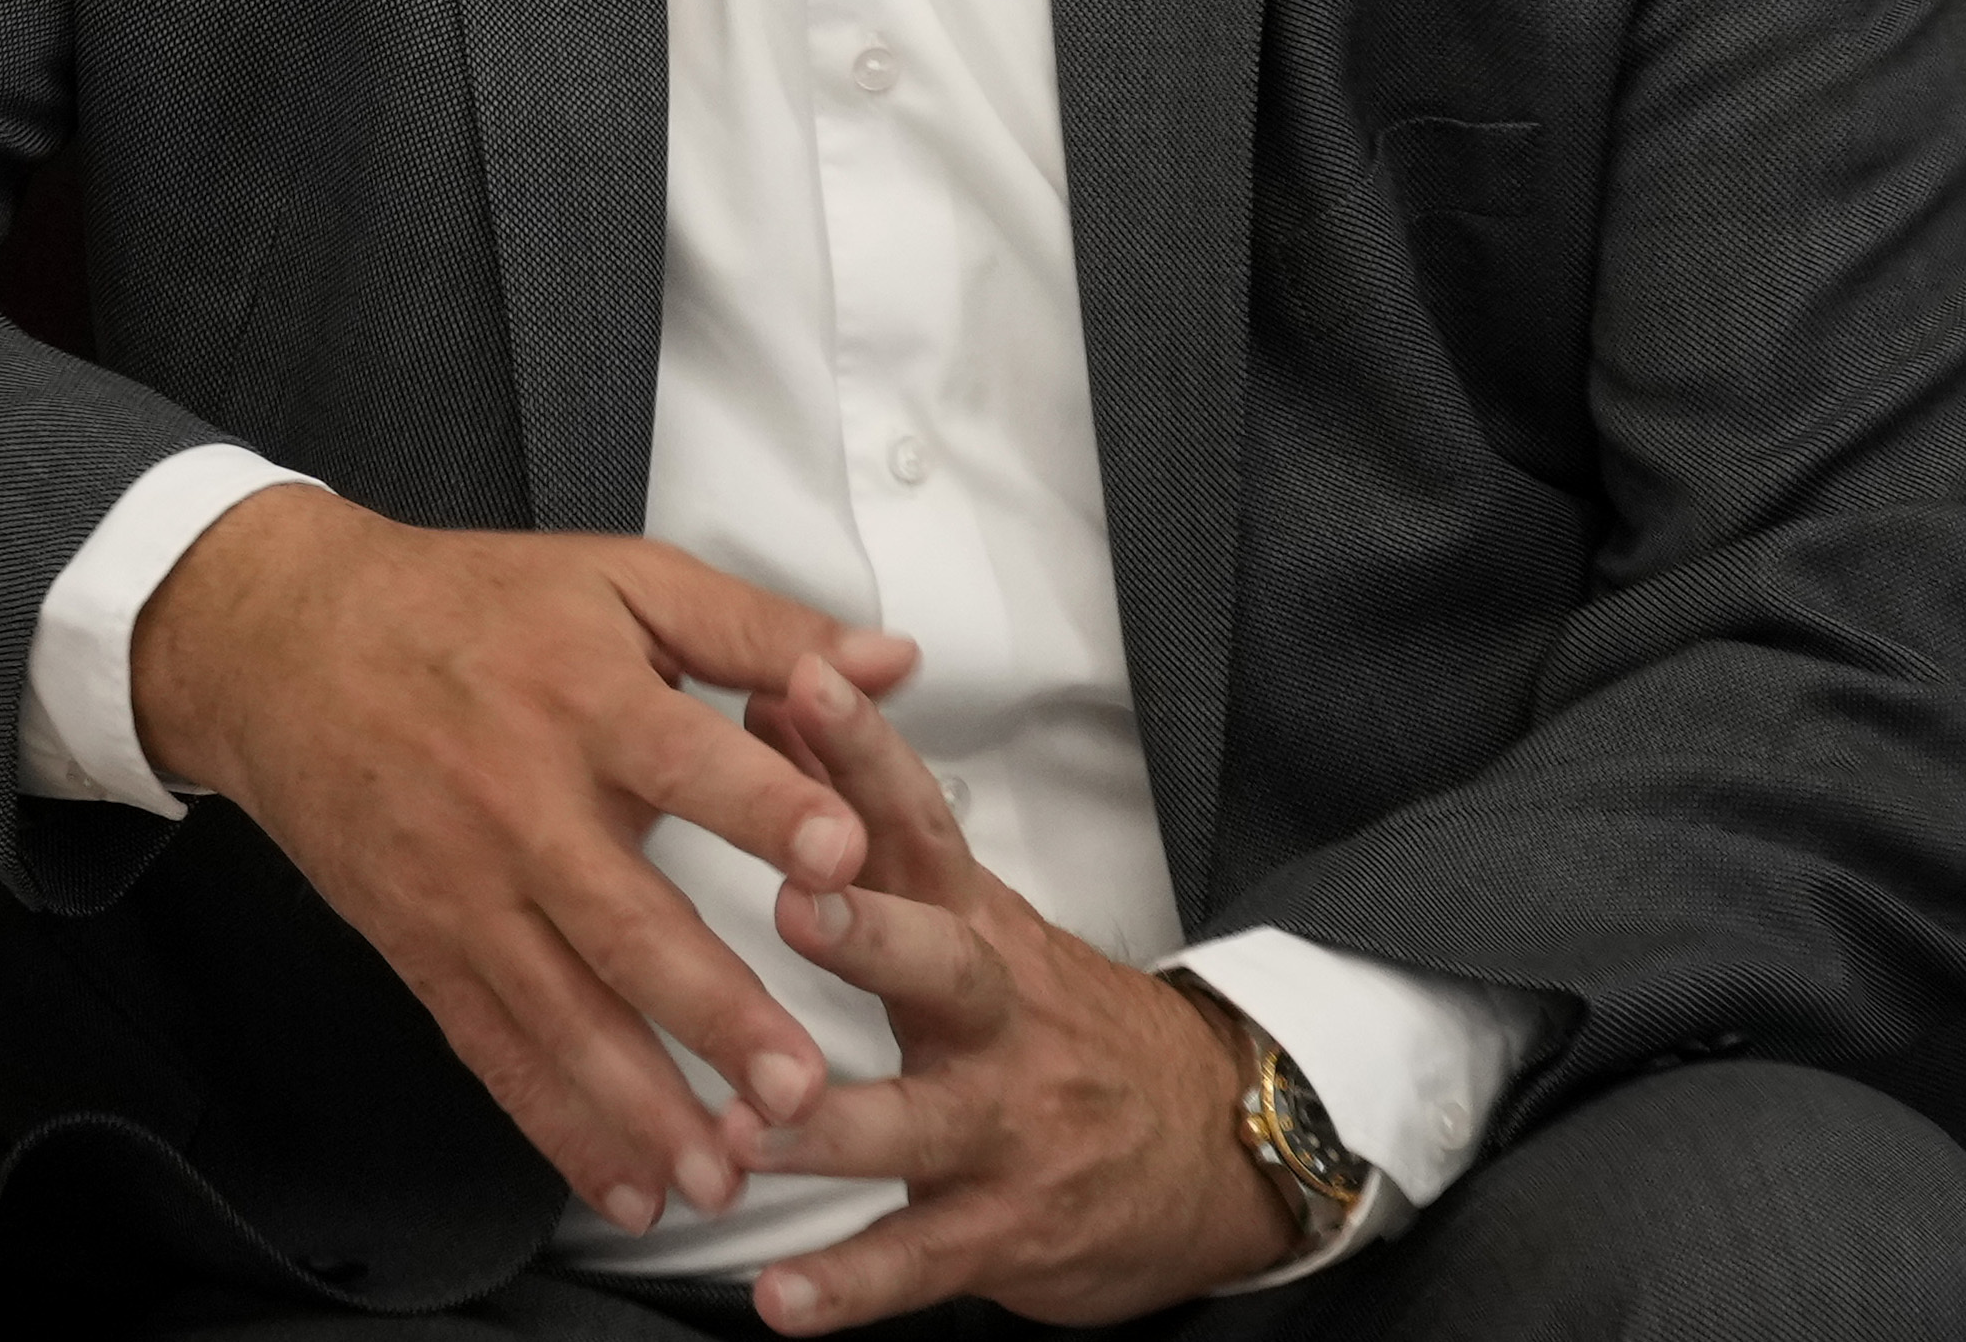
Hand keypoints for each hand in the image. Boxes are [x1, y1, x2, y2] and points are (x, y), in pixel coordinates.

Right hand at [129, 490, 920, 1233]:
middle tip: (799, 1090)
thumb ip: (758, 628)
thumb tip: (892, 661)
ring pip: (562, 1014)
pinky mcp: (425, 947)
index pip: (686, 759)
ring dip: (645, 1105)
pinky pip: (497, 1052)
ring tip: (727, 1177)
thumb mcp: (617, 580)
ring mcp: (467, 889)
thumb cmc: (469, 607)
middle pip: (626, 921)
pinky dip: (559, 1129)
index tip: (844, 857)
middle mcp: (524, 803)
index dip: (765, 805)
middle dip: (714, 1013)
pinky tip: (628, 1189)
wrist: (284, 646)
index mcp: (585, 697)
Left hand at [729, 657, 1297, 1329]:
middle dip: (868, 932)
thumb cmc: (1053, 1014)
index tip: (802, 686)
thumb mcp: (971, 907)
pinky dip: (850, 1286)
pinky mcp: (1005, 1230)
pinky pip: (920, 1262)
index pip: (922, 824)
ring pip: (917, 1126)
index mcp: (979, 928)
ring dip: (830, 1129)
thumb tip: (766, 692)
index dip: (866, 754)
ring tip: (746, 1135)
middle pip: (939, 962)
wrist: (1219, 1145)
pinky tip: (781, 1301)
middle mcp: (997, 1019)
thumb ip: (864, 814)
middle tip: (796, 901)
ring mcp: (1006, 1129)